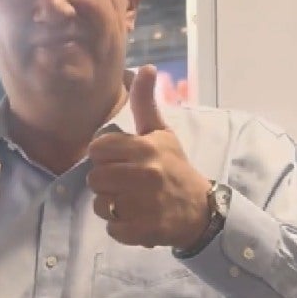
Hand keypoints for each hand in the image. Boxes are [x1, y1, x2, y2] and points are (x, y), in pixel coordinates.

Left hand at [87, 65, 210, 248]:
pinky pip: (112, 228)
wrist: (201, 209)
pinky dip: (120, 227)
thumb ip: (145, 102)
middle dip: (105, 181)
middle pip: (95, 178)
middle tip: (124, 182)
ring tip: (129, 201)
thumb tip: (146, 66)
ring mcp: (144, 205)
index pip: (97, 149)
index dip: (104, 155)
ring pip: (100, 204)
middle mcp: (144, 175)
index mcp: (145, 149)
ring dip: (110, 205)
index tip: (119, 159)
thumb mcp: (161, 133)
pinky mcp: (143, 231)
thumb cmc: (175, 167)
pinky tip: (135, 218)